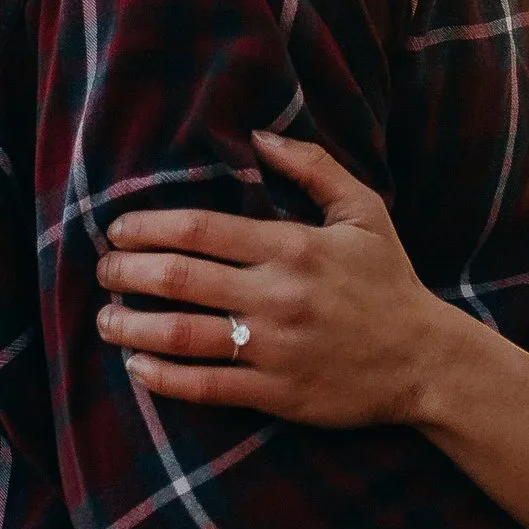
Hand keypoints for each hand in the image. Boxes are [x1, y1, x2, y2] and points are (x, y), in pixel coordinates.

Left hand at [95, 133, 454, 425]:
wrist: (426, 361)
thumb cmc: (389, 282)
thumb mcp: (363, 212)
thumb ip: (312, 168)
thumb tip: (258, 135)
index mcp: (292, 247)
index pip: (200, 230)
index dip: (148, 227)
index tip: (118, 230)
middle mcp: (277, 296)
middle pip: (179, 279)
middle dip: (126, 274)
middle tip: (102, 272)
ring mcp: (275, 348)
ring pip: (182, 336)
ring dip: (132, 327)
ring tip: (106, 320)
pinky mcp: (277, 393)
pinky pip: (206, 387)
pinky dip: (164, 379)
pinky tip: (139, 368)